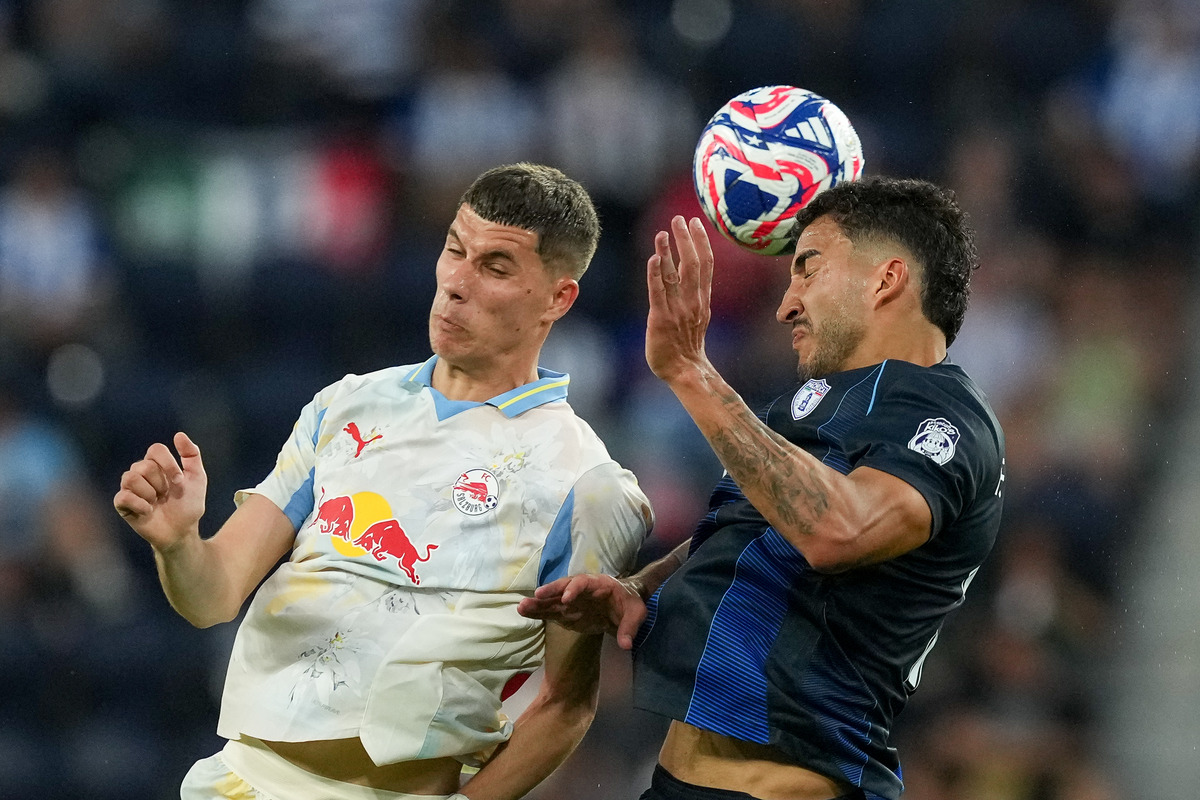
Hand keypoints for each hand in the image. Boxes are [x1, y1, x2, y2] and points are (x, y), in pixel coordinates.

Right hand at [113, 432, 206, 551]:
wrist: (182, 531)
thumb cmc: (188, 504)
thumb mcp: (197, 478)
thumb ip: (191, 455)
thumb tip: (179, 435)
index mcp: (157, 464)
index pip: (155, 449)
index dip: (168, 463)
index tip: (179, 480)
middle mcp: (140, 472)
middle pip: (144, 465)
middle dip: (161, 483)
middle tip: (166, 495)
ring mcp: (130, 488)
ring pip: (130, 477)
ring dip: (149, 493)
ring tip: (156, 502)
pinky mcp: (122, 505)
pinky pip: (123, 497)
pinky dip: (140, 504)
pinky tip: (148, 511)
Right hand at [517, 574, 647, 649]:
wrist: (624, 605)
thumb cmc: (630, 604)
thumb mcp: (637, 613)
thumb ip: (630, 627)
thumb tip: (625, 644)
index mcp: (599, 584)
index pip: (584, 583)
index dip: (574, 589)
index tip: (566, 600)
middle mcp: (581, 590)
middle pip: (563, 587)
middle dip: (551, 591)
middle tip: (536, 596)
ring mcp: (572, 601)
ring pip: (553, 600)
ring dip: (538, 603)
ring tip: (521, 607)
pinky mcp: (567, 612)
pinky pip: (551, 611)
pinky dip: (538, 613)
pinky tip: (524, 613)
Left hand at [645, 215, 714, 384]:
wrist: (684, 371)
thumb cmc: (687, 345)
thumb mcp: (698, 316)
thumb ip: (695, 296)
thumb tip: (693, 277)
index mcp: (702, 299)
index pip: (705, 264)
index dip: (700, 241)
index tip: (695, 222)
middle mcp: (692, 301)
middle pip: (692, 264)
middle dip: (685, 239)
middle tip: (679, 219)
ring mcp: (677, 310)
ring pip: (674, 275)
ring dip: (669, 252)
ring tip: (663, 232)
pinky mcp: (660, 319)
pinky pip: (658, 293)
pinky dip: (656, 275)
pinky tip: (654, 258)